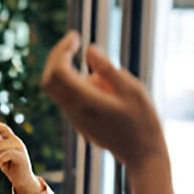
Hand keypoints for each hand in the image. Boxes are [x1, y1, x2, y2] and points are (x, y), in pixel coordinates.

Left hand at [0, 121, 42, 193]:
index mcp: (13, 141)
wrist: (23, 182)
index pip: (4, 128)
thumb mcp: (1, 155)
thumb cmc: (13, 168)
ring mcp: (20, 150)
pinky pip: (7, 154)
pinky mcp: (21, 158)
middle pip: (0, 139)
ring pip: (1, 146)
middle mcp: (18, 143)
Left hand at [42, 32, 165, 173]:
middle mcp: (76, 111)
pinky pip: (70, 98)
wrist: (143, 156)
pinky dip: (78, 84)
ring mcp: (76, 120)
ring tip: (111, 82)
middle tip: (74, 41)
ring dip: (72, 71)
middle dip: (57, 56)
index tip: (76, 37)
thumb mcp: (132, 90)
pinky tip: (107, 90)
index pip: (58, 72)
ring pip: (58, 89)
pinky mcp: (80, 123)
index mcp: (87, 102)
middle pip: (49, 80)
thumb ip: (108, 70)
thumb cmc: (143, 122)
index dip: (62, 50)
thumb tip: (89, 50)